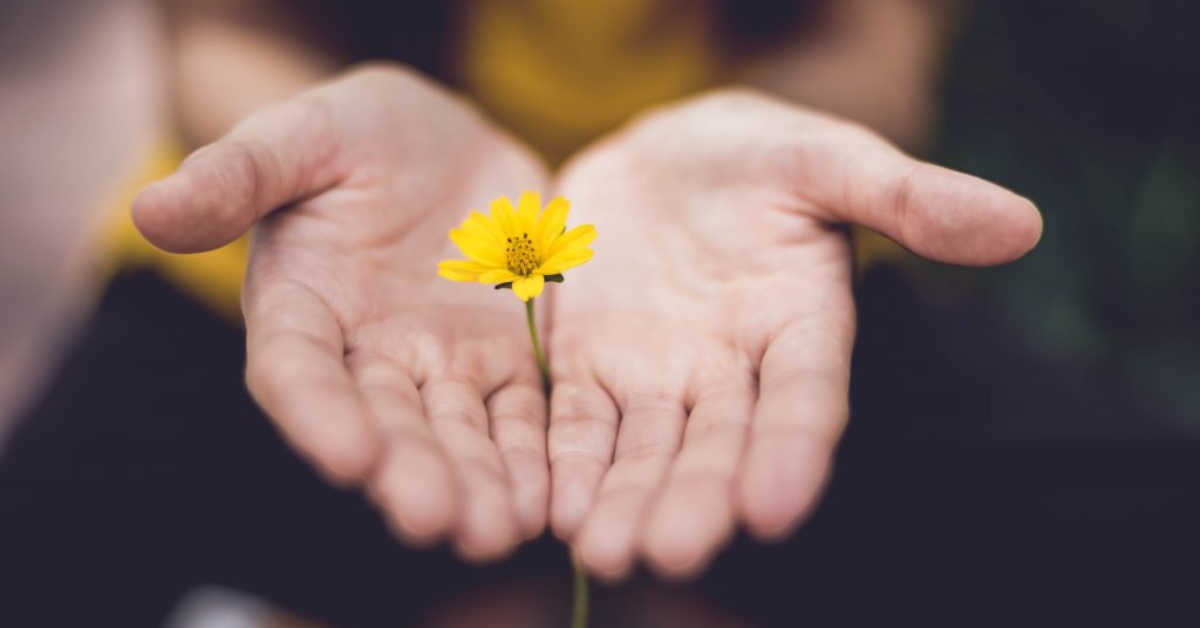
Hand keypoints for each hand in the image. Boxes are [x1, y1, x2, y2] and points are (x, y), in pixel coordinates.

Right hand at [133, 65, 550, 559]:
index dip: (319, 415)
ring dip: (477, 484)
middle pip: (386, 423)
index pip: (298, 371)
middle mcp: (367, 355)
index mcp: (302, 308)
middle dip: (410, 473)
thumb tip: (149, 209)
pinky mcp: (506, 360)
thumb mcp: (301, 135)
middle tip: (437, 520)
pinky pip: (522, 415)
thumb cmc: (356, 134)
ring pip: (458, 433)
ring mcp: (441, 364)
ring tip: (498, 530)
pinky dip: (534, 457)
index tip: (349, 456)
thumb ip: (238, 174)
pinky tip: (551, 499)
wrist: (443, 141)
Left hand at [546, 89, 1041, 578]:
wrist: (661, 156)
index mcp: (801, 327)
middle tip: (672, 552)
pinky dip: (566, 464)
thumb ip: (908, 195)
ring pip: (644, 450)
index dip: (793, 451)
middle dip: (696, 499)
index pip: (805, 399)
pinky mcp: (590, 368)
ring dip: (625, 501)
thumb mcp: (827, 159)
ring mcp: (658, 376)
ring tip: (605, 552)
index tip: (775, 508)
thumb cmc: (758, 156)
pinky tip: (552, 508)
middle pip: (717, 445)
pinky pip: (576, 423)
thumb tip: (1021, 224)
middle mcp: (732, 371)